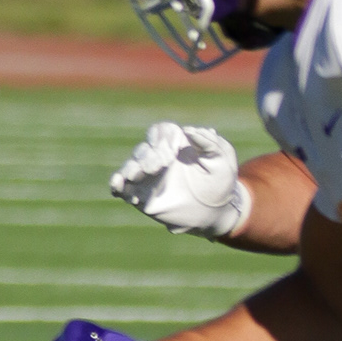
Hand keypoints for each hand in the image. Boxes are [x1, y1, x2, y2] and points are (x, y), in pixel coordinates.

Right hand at [110, 122, 248, 237]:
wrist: (215, 210)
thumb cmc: (221, 180)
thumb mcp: (223, 158)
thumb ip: (209, 142)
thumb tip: (189, 130)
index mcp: (177, 143)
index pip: (159, 131)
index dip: (159, 140)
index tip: (169, 156)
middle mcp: (159, 156)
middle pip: (143, 149)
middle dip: (146, 158)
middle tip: (154, 169)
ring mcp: (147, 176)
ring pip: (130, 166)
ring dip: (129, 170)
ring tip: (132, 177)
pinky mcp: (140, 193)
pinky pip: (122, 186)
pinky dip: (118, 185)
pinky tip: (118, 187)